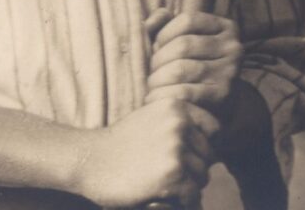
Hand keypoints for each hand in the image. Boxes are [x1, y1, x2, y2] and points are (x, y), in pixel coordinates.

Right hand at [75, 98, 218, 208]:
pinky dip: (179, 200)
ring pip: (202, 176)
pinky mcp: (173, 175)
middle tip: (168, 173)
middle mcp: (179, 122)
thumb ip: (179, 124)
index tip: (184, 153)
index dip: (202, 144)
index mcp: (176, 105)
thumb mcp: (152, 118)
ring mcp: (177, 148)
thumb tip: (212, 148)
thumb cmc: (121, 143)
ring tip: (162, 182)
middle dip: (194, 167)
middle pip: (209, 155)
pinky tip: (159, 193)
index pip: (214, 128)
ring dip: (187, 185)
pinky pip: (193, 195)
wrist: (90, 159)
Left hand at [145, 10, 242, 112]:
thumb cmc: (192, 66)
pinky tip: (153, 99)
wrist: (216, 108)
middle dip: (158, 59)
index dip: (165, 32)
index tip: (156, 47)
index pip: (188, 20)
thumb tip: (146, 24)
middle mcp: (233, 48)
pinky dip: (163, 94)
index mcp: (226, 27)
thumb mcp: (182, 39)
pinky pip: (184, 91)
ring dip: (157, 78)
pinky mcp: (222, 96)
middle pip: (183, 45)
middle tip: (150, 72)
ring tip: (151, 86)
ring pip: (181, 69)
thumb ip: (163, 24)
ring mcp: (230, 72)